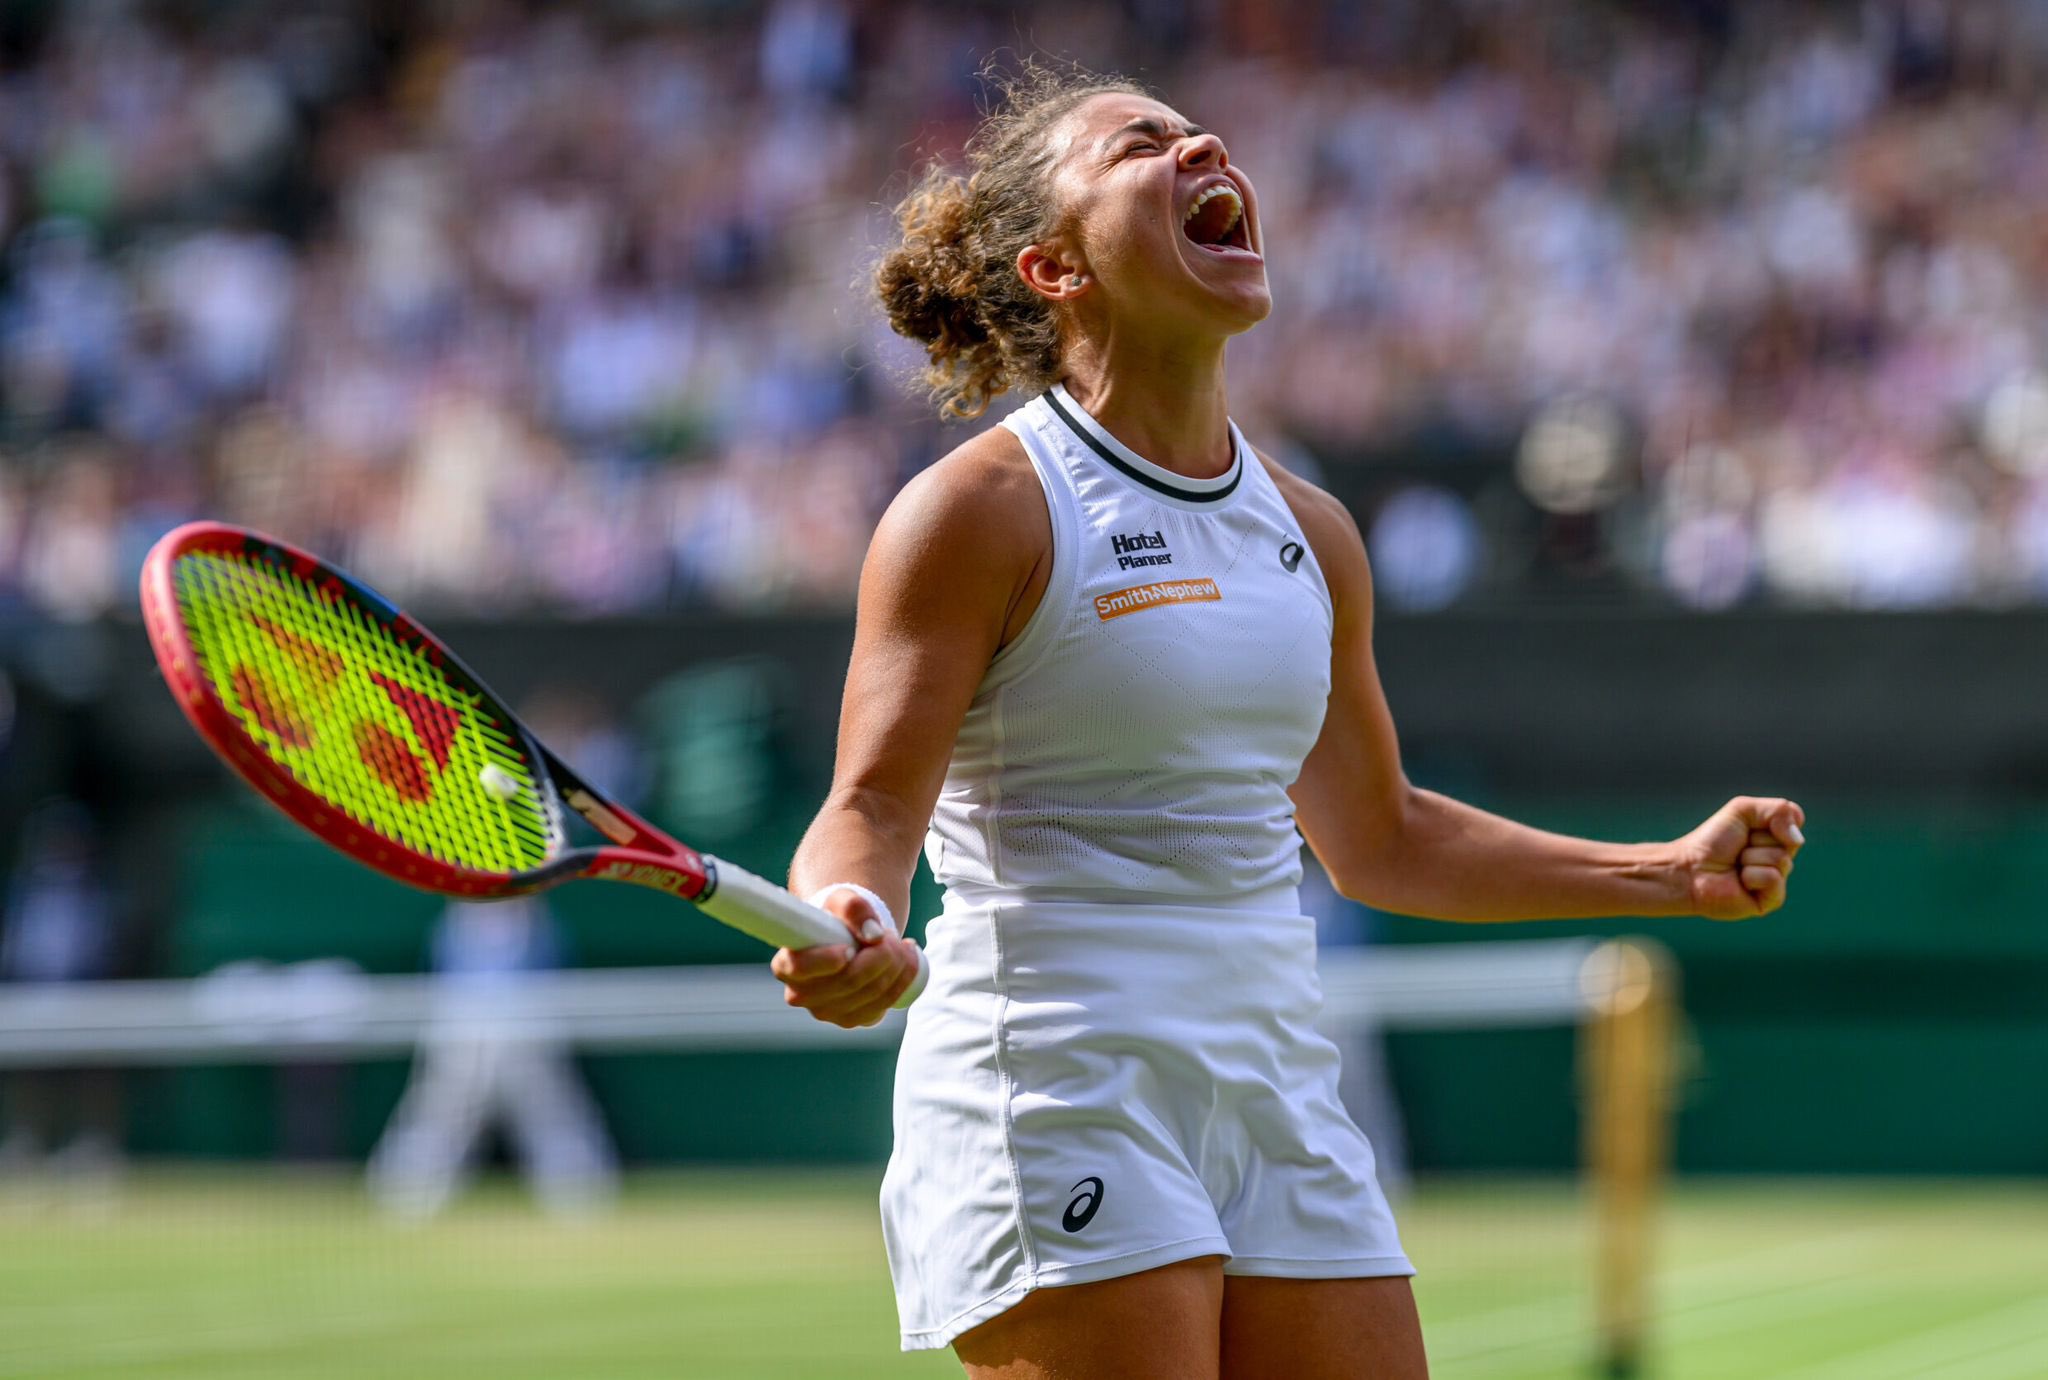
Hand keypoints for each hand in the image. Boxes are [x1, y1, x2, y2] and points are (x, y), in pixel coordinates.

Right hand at [770, 887, 921, 1027]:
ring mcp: (828, 1012)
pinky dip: (903, 978)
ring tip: (896, 942)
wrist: (847, 940)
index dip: (827, 959)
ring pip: (873, 993)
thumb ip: (854, 908)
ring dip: (896, 964)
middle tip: (888, 934)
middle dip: (879, 954)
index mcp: (786, 965)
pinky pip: (885, 1003)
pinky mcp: (854, 1019)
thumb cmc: (837, 919)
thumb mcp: (842, 901)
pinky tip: (905, 958)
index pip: (799, 967)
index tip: (849, 947)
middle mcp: (802, 995)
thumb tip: (874, 935)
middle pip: (849, 980)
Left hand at [1676, 796, 1805, 919]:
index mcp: (1776, 837)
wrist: (1689, 869)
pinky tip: (1740, 882)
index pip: (1794, 820)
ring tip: (1736, 865)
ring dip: (1751, 857)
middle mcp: (1780, 858)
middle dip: (1757, 839)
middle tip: (1738, 848)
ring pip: (1782, 860)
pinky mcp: (1771, 900)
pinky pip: (1774, 879)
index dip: (1770, 819)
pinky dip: (1752, 875)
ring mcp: (1778, 880)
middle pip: (1791, 841)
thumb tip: (1797, 838)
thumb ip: (1778, 810)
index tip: (1747, 827)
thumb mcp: (1743, 810)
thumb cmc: (1712, 841)